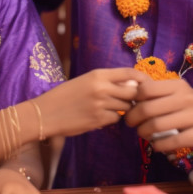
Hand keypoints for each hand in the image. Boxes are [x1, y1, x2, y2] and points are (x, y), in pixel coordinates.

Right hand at [34, 68, 148, 137]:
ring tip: (108, 108)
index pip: (130, 73)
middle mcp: (102, 88)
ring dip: (122, 109)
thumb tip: (133, 85)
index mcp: (98, 74)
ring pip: (125, 107)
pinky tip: (98, 117)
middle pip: (133, 92)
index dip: (142, 79)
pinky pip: (115, 119)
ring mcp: (101, 105)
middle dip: (134, 97)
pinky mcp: (98, 120)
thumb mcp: (85, 81)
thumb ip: (107, 81)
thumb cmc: (64, 95)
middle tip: (129, 100)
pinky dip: (111, 119)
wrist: (45, 113)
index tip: (147, 84)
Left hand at [124, 78, 192, 152]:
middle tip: (132, 124)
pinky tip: (156, 145)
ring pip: (157, 126)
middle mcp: (187, 98)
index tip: (130, 108)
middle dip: (133, 119)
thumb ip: (153, 92)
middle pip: (147, 109)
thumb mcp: (173, 93)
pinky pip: (171, 142)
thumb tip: (127, 92)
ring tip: (143, 134)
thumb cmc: (186, 106)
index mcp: (178, 85)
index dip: (133, 100)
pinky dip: (158, 145)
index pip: (145, 89)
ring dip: (143, 133)